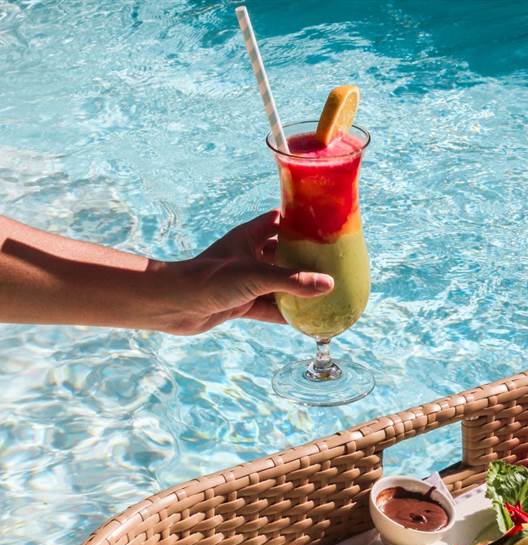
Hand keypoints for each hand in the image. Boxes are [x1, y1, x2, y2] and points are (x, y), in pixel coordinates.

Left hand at [152, 210, 333, 334]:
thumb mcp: (257, 276)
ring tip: (324, 292)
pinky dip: (285, 313)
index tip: (324, 226)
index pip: (279, 222)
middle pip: (283, 255)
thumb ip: (293, 281)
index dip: (300, 222)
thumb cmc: (211, 278)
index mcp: (249, 237)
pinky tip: (304, 319)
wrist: (176, 304)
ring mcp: (244, 281)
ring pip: (277, 283)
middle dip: (304, 260)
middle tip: (332, 264)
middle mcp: (248, 256)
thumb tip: (329, 284)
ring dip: (296, 289)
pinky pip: (269, 308)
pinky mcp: (240, 304)